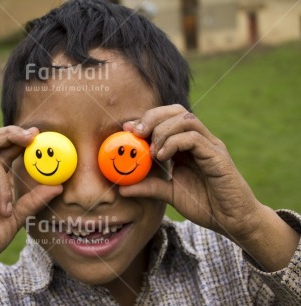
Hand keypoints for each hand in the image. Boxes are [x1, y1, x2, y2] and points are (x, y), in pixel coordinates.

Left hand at [119, 105, 260, 240]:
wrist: (232, 221)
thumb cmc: (205, 204)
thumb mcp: (169, 193)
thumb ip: (148, 186)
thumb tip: (121, 187)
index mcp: (187, 145)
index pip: (167, 118)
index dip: (146, 119)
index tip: (127, 129)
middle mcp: (200, 140)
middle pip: (177, 111)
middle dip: (152, 117)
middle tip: (137, 133)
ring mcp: (210, 146)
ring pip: (185, 119)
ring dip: (163, 130)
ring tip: (152, 151)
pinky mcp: (218, 156)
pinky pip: (195, 138)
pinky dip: (174, 142)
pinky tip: (163, 157)